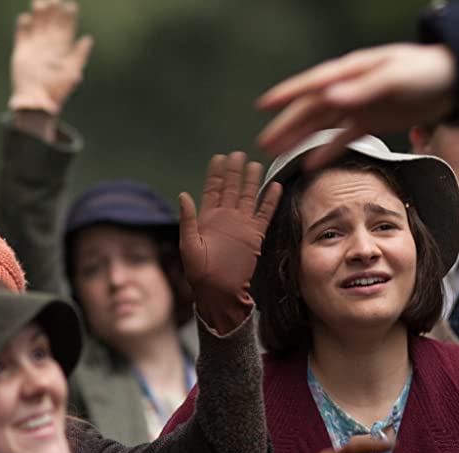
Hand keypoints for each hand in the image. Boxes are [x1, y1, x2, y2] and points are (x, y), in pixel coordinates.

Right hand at [8, 0, 92, 115]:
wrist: (38, 103)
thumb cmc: (57, 91)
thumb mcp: (72, 72)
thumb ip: (79, 55)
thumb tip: (88, 39)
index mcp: (62, 50)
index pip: (66, 29)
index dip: (68, 17)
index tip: (71, 5)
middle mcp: (49, 46)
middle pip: (51, 23)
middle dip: (53, 10)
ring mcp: (35, 48)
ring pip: (37, 26)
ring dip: (38, 15)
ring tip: (40, 3)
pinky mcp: (21, 52)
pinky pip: (22, 35)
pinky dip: (23, 27)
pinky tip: (25, 18)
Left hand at [178, 152, 281, 333]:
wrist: (219, 292)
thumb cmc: (199, 273)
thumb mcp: (188, 245)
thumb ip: (188, 220)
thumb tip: (184, 194)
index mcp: (208, 219)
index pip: (213, 189)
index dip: (216, 174)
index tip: (219, 158)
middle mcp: (226, 218)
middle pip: (232, 188)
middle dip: (234, 171)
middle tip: (238, 155)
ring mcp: (241, 226)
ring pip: (249, 197)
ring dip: (252, 181)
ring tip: (255, 165)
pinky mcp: (255, 235)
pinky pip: (264, 214)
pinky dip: (270, 200)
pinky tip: (274, 186)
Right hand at [256, 43, 455, 169]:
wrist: (455, 81)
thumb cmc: (426, 72)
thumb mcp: (394, 78)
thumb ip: (362, 90)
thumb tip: (328, 96)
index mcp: (352, 71)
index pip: (313, 84)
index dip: (288, 95)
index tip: (264, 106)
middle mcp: (351, 88)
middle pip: (312, 108)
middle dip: (287, 125)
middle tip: (263, 144)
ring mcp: (360, 105)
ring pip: (322, 124)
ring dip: (299, 139)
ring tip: (276, 153)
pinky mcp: (372, 122)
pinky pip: (343, 138)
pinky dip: (327, 151)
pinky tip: (311, 164)